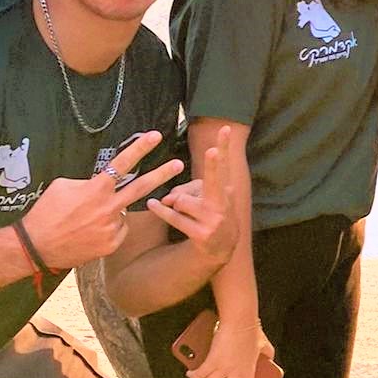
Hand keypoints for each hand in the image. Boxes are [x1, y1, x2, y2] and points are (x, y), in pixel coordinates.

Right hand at [23, 132, 184, 269]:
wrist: (37, 246)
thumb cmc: (46, 212)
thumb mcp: (63, 186)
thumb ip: (88, 182)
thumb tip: (102, 183)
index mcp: (96, 189)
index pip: (122, 164)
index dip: (140, 148)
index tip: (155, 136)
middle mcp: (108, 207)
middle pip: (141, 187)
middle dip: (162, 174)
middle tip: (179, 165)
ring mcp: (112, 227)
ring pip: (122, 212)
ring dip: (110, 212)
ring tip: (85, 221)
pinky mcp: (111, 244)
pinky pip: (118, 230)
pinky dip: (108, 229)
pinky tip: (90, 233)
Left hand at [147, 129, 236, 268]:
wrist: (220, 249)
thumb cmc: (210, 215)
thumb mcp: (205, 199)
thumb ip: (189, 190)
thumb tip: (170, 197)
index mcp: (225, 190)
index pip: (225, 165)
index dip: (224, 147)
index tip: (224, 129)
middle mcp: (222, 203)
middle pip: (214, 180)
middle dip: (213, 165)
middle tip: (211, 151)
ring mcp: (213, 220)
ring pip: (182, 201)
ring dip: (177, 204)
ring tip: (184, 212)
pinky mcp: (201, 234)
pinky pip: (175, 217)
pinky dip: (162, 211)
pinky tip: (152, 205)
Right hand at [188, 312, 274, 377]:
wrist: (240, 321)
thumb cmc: (251, 331)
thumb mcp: (264, 346)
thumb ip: (267, 353)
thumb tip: (270, 357)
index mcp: (249, 373)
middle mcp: (237, 374)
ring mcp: (224, 368)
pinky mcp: (213, 361)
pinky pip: (200, 374)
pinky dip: (193, 376)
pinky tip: (190, 374)